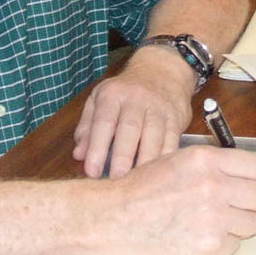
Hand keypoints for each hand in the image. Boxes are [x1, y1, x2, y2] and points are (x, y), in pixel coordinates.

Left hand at [73, 50, 193, 178]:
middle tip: (116, 181)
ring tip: (138, 183)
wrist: (161, 71)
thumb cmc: (125, 91)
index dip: (97, 148)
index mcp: (112, 95)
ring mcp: (158, 107)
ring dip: (145, 161)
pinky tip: (159, 174)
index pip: (103, 122)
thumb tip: (78, 155)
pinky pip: (172, 139)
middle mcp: (136, 99)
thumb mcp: (100, 99)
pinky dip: (166, 158)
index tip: (91, 171)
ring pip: (153, 135)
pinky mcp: (176, 117)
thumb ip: (88, 127)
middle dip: (122, 157)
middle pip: (129, 129)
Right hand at [101, 144, 255, 254]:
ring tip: (209, 220)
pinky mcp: (209, 245)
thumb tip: (247, 175)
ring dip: (237, 224)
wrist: (117, 217)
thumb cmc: (142, 189)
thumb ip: (213, 165)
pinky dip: (220, 243)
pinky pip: (233, 246)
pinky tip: (197, 233)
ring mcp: (213, 217)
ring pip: (252, 224)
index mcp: (205, 160)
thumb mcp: (176, 160)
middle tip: (238, 206)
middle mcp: (213, 185)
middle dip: (253, 203)